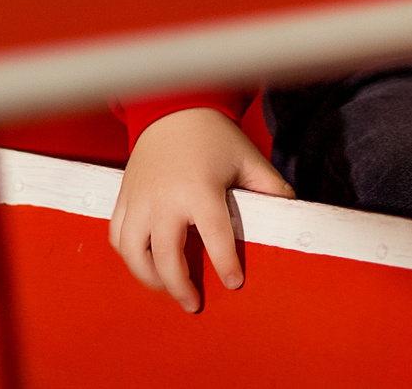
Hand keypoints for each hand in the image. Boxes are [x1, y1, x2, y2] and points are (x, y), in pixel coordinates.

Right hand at [109, 108, 294, 311]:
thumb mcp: (248, 158)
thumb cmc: (214, 137)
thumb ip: (271, 187)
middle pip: (166, 256)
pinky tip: (147, 263)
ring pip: (134, 253)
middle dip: (180, 286)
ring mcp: (140, 199)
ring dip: (150, 278)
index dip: (225, 264)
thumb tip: (293, 212)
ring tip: (169, 287)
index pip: (215, 236)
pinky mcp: (125, 197)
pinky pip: (118, 236)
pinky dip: (129, 256)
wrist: (173, 109)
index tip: (233, 282)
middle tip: (194, 303)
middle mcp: (165, 198)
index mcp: (200, 189)